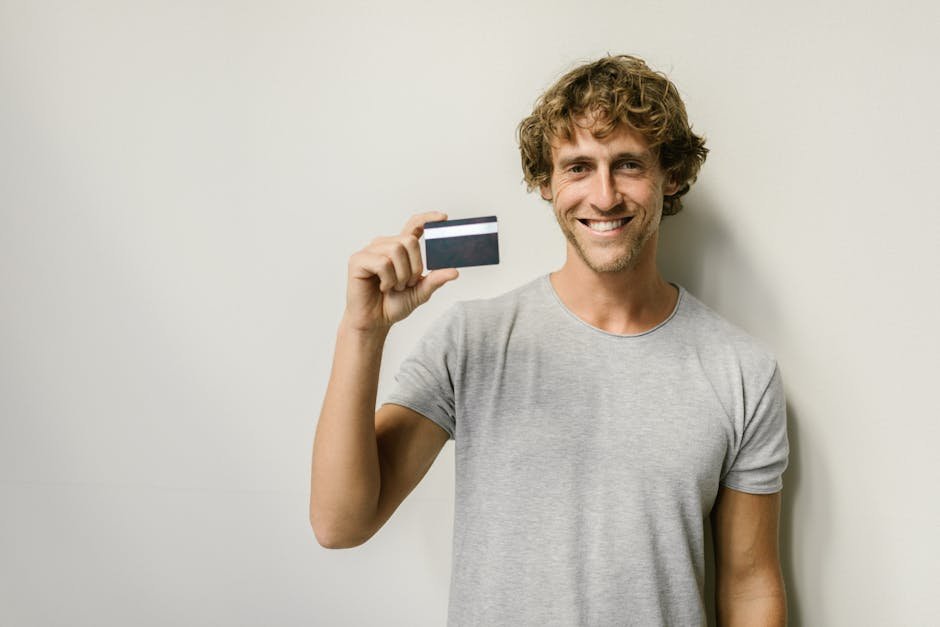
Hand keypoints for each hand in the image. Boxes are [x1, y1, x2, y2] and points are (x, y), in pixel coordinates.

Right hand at [343, 212, 458, 331]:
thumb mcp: (420, 292)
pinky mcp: (358, 260)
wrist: (375, 322)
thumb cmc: (393, 304)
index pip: (413, 225)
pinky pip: (382, 262)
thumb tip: (454, 272)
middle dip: (414, 267)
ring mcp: (370, 251)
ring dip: (401, 275)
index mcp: (399, 248)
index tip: (443, 218)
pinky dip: (388, 279)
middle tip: (407, 284)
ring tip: (394, 287)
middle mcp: (384, 245)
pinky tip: (382, 287)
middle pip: (409, 241)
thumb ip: (435, 280)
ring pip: (396, 251)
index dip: (427, 219)